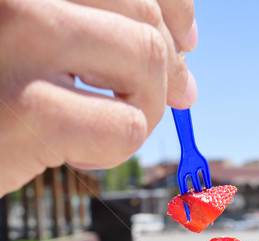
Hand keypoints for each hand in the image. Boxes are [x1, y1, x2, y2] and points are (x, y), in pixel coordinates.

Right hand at [0, 0, 196, 194]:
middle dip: (167, 69)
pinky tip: (79, 154)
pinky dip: (116, 149)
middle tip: (167, 98)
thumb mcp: (25, 37)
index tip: (186, 41)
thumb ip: (89, 29)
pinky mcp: (25, 110)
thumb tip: (184, 64)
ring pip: (146, 63)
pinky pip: (126, 127)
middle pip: (145, 16)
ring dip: (144, 107)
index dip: (172, 5)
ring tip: (110, 124)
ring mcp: (15, 35)